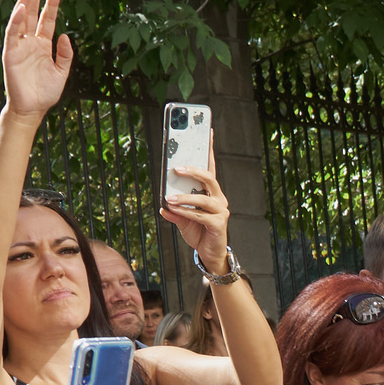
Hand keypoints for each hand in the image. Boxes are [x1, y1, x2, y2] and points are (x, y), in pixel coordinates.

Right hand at [0, 0, 73, 119]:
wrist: (32, 109)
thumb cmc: (46, 93)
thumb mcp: (62, 72)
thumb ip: (66, 55)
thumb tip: (67, 36)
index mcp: (43, 44)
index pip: (48, 19)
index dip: (52, 3)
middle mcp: (31, 42)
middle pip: (33, 13)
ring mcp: (20, 46)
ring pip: (21, 20)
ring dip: (24, 4)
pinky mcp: (11, 53)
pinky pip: (13, 34)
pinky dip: (16, 21)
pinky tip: (21, 9)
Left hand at [162, 155, 232, 270]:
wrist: (209, 253)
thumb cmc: (198, 232)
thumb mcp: (182, 218)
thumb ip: (174, 210)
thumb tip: (162, 205)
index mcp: (210, 191)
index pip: (210, 166)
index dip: (210, 149)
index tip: (208, 131)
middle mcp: (218, 198)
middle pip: (208, 177)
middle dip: (193, 170)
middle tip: (177, 168)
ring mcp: (220, 210)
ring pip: (203, 197)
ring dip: (184, 197)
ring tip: (169, 197)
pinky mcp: (218, 223)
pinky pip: (199, 215)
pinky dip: (185, 212)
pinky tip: (174, 209)